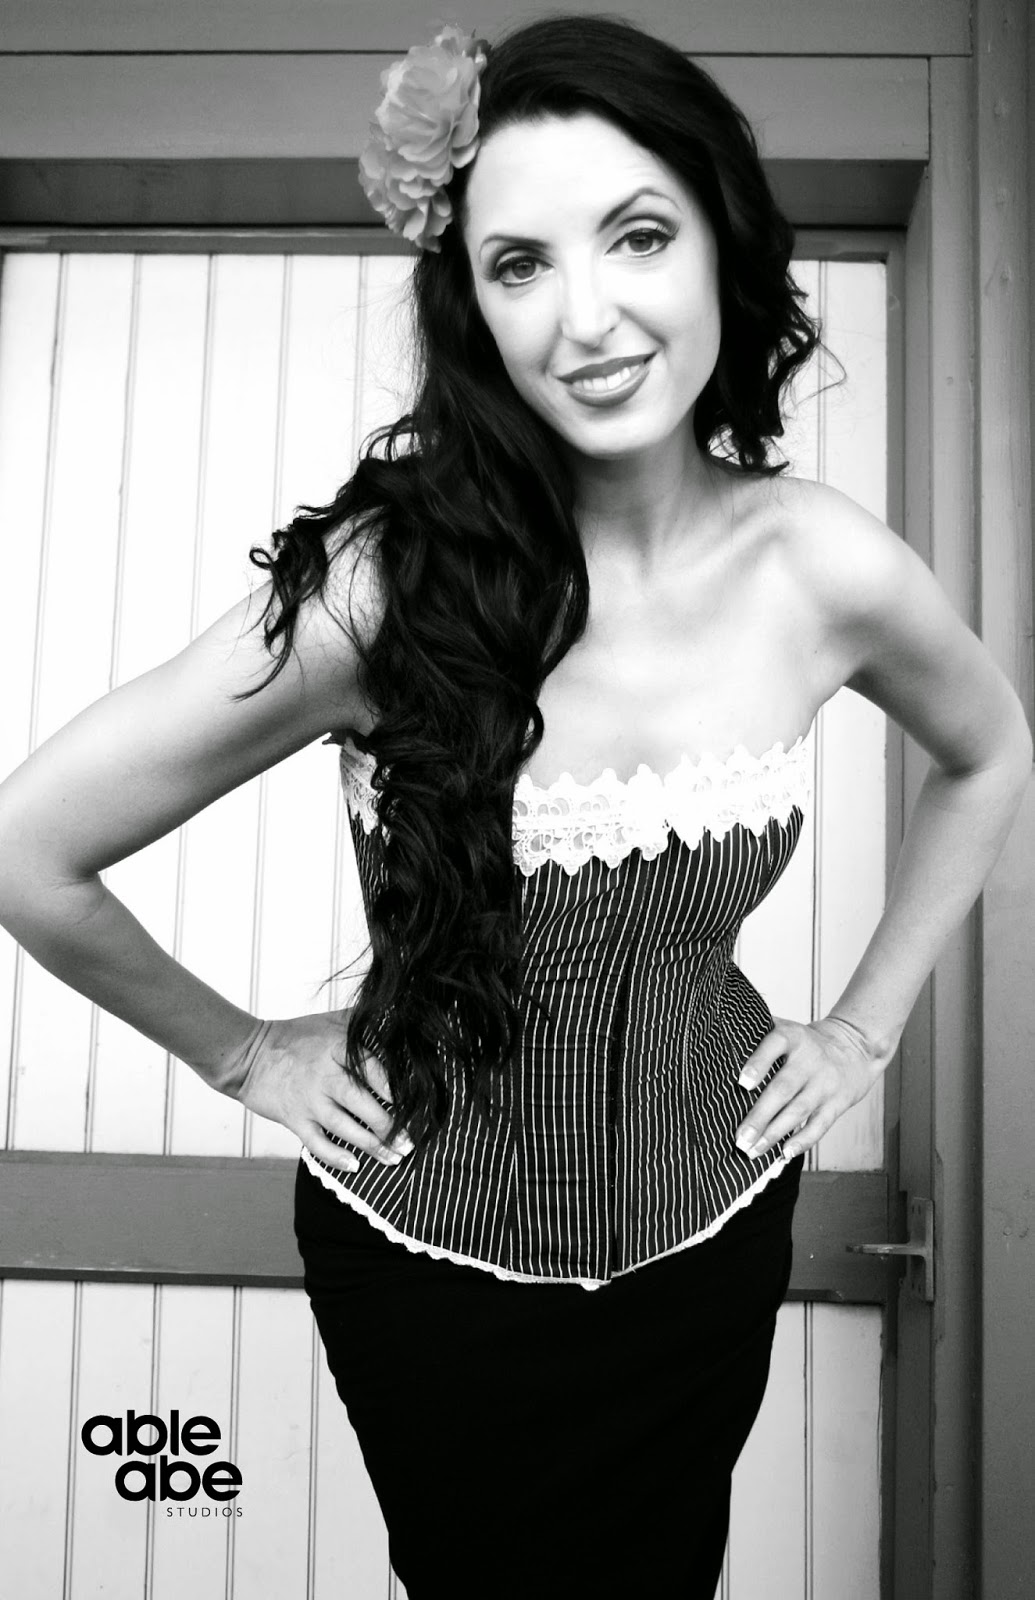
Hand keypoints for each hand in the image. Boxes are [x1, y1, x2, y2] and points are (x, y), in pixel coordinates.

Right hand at [229, 1008, 412, 1171]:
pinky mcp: (294, 1119)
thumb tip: (398, 1014)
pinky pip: (317, 1144)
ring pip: (345, 1129)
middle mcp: (325, 1076)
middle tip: (410, 1141)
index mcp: (337, 1048)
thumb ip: (363, 1021)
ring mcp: (308, 1100)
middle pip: (364, 1105)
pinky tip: (355, 1166)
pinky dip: (336, 1157)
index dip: (396, 1089)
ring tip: (394, 1158)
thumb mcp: (330, 1020)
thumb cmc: (295, 1036)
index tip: (416, 1104)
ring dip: (372, 1146)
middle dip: (390, 1127)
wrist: (248, 1055)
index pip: (374, 1070)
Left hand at [733, 1013, 891, 1160]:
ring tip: (752, 1150)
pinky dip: (802, 1141)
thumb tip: (714, 1036)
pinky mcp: (837, 1103)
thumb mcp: (787, 1028)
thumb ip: (757, 1031)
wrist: (855, 1047)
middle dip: (760, 1116)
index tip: (742, 1083)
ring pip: (797, 1111)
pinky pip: (819, 1125)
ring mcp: (824, 1083)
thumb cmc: (806, 1042)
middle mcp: (809, 1060)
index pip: (774, 1046)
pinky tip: (784, 1153)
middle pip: (783, 1089)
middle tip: (740, 1137)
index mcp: (792, 1037)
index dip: (758, 1063)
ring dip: (774, 1134)